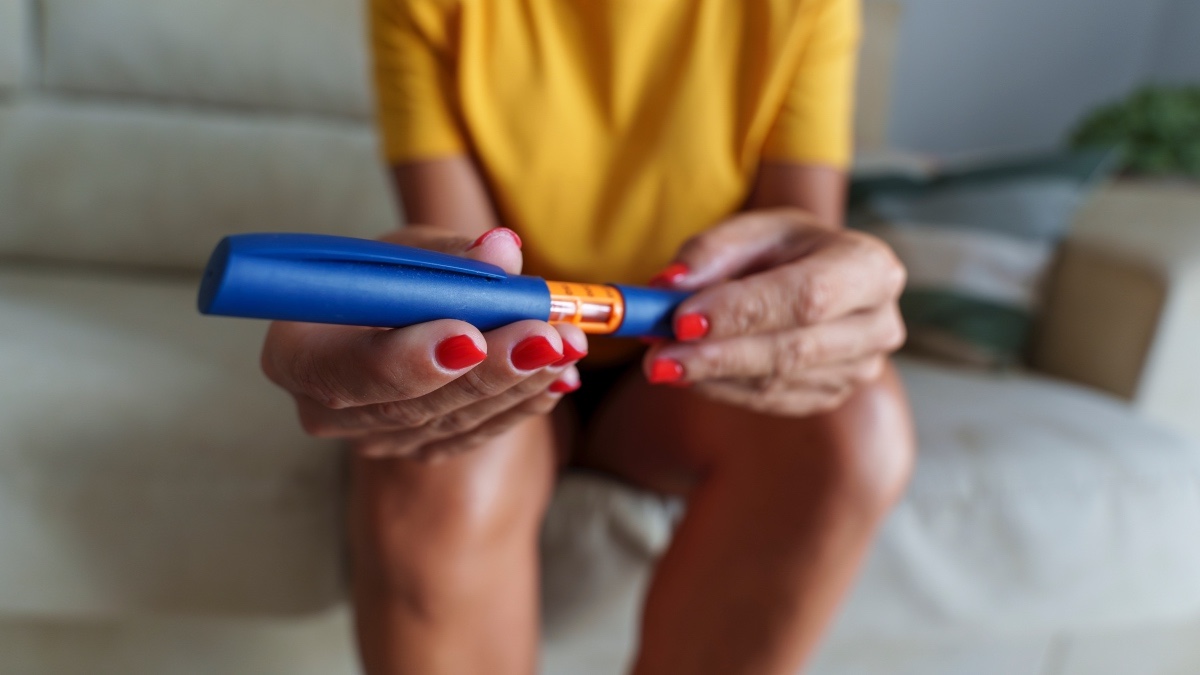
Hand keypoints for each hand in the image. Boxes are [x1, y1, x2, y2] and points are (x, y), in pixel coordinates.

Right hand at [261, 227, 587, 460]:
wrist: (393, 316)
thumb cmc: (389, 276)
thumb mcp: (410, 251)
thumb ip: (452, 256)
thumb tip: (502, 251)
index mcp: (298, 354)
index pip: (349, 371)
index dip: (409, 359)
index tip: (468, 336)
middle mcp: (327, 411)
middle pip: (411, 406)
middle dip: (488, 370)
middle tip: (545, 336)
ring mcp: (375, 440)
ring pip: (453, 423)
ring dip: (519, 383)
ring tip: (568, 344)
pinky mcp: (419, 450)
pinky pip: (477, 434)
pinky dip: (523, 404)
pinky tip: (561, 376)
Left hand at [644, 209, 905, 415]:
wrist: (818, 278)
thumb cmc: (786, 249)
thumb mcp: (754, 231)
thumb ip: (711, 251)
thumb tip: (668, 284)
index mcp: (869, 266)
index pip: (808, 296)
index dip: (745, 310)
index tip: (682, 319)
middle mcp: (877, 324)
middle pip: (794, 349)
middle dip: (719, 354)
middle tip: (657, 356)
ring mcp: (860, 369)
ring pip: (778, 381)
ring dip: (711, 375)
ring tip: (658, 363)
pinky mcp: (833, 396)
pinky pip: (771, 401)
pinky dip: (721, 389)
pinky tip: (685, 375)